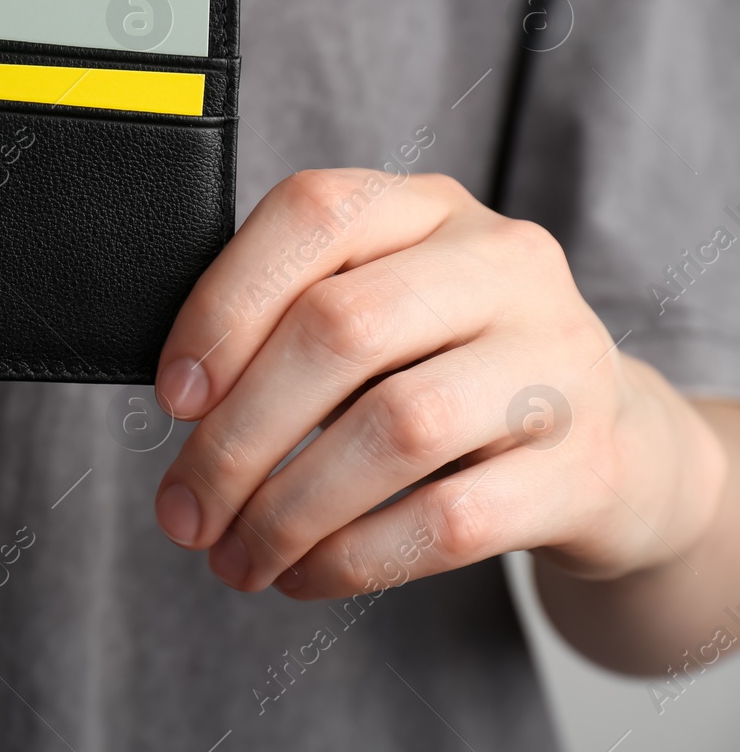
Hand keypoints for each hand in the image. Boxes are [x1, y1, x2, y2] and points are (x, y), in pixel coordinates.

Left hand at [151, 169, 726, 598]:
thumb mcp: (379, 316)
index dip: (224, 305)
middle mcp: (503, 263)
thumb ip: (290, 324)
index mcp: (427, 208)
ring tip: (236, 557)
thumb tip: (183, 402)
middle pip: (340, 327)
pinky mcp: (586, 465)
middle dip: (238, 435)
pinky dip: (355, 556)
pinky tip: (305, 575)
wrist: (610, 450)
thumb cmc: (448, 373)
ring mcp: (557, 359)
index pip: (312, 214)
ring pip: (396, 426)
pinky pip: (450, 517)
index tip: (174, 396)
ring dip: (288, 509)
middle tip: (185, 512)